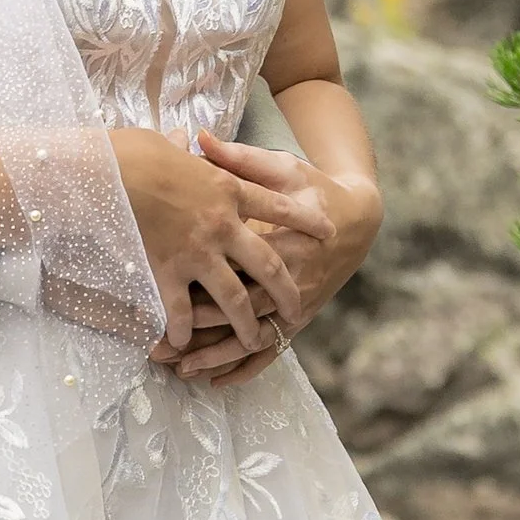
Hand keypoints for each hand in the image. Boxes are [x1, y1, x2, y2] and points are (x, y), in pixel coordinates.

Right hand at [109, 126, 329, 364]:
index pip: (279, 206)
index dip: (306, 219)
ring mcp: (197, 251)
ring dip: (245, 323)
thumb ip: (192, 152)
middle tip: (297, 308)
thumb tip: (197, 138)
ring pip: (234, 297)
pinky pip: (182, 309)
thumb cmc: (138, 151)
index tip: (328, 231)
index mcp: (227, 189)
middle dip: (285, 290)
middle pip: (267, 263)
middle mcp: (222, 225)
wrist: (113, 169)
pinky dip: (183, 329)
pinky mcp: (168, 269)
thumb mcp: (177, 144)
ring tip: (253, 339)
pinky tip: (184, 343)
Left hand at [163, 133, 382, 385]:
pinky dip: (245, 369)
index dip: (199, 285)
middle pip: (240, 312)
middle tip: (163, 348)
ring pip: (253, 339)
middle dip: (202, 332)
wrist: (356, 219)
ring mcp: (295, 304)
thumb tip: (199, 137)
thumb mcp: (279, 169)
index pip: (235, 269)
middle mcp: (289, 280)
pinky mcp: (298, 318)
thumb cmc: (312, 189)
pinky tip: (216, 382)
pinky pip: (271, 350)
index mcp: (281, 241)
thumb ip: (238, 160)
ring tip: (181, 371)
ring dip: (218, 357)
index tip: (163, 297)